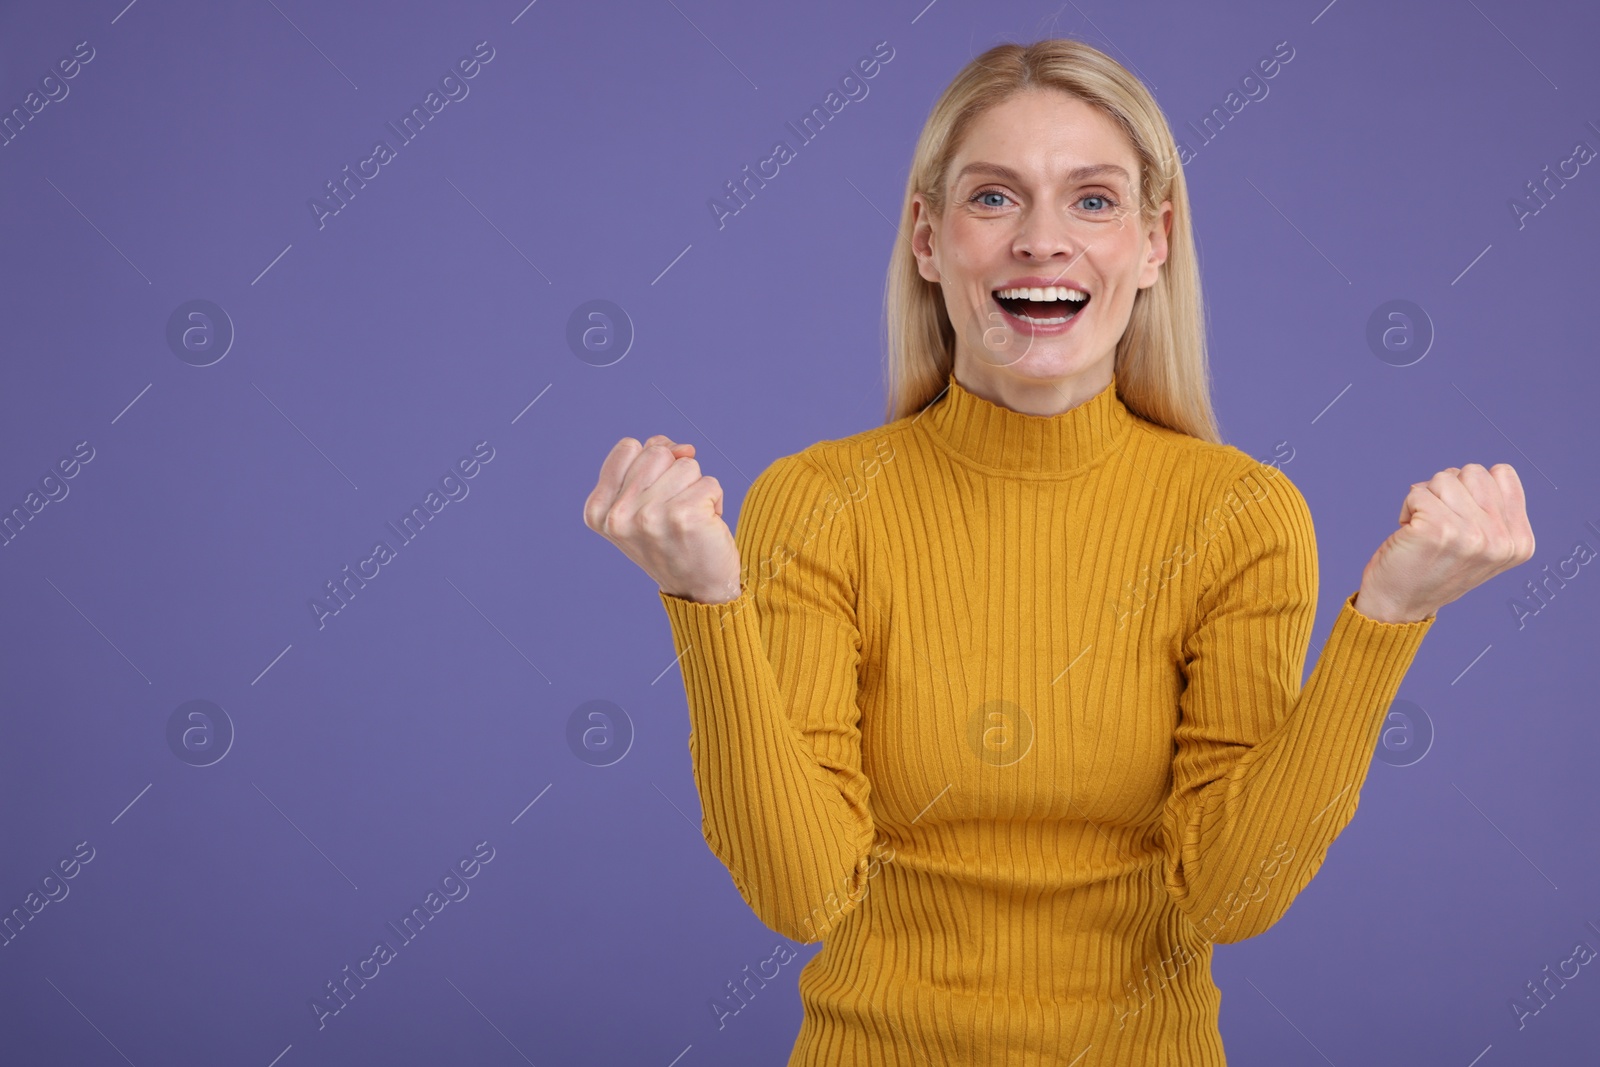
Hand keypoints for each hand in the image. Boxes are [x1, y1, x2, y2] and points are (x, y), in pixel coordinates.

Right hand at [583, 434, 743, 603]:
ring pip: (686, 464)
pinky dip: (715, 501)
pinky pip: (710, 483)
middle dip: (675, 475)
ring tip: (689, 520)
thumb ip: (649, 463)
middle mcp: (617, 515)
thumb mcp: (642, 503)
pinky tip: (704, 527)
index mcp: (598, 510)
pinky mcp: (682, 516)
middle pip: (657, 452)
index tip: (655, 495)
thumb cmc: (672, 540)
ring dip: (696, 489)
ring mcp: (648, 516)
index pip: (628, 447)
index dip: (651, 463)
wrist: (698, 589)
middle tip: (674, 512)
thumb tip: (683, 448)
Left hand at [1354, 463, 1534, 622]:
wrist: (1400, 606)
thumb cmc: (1434, 568)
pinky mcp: (1439, 529)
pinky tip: (1409, 534)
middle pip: (1473, 472)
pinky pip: (1417, 491)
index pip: (1502, 473)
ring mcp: (1472, 535)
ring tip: (1424, 531)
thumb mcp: (1483, 546)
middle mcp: (1502, 540)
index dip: (1472, 487)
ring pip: (1444, 478)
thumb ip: (1495, 513)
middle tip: (1438, 526)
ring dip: (1425, 499)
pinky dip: (1407, 507)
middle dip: (1447, 491)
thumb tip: (1488, 472)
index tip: (1461, 519)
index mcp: (1520, 542)